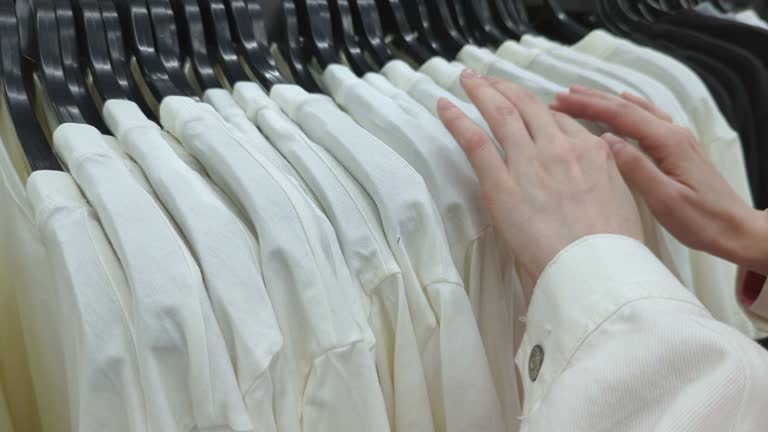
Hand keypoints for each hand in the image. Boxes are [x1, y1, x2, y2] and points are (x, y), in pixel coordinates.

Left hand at [437, 71, 643, 284]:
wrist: (597, 269)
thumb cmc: (612, 250)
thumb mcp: (621, 203)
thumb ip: (602, 182)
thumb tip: (588, 184)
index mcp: (593, 152)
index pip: (561, 120)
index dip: (540, 110)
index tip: (527, 107)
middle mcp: (560, 148)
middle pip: (529, 106)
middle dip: (507, 88)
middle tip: (490, 79)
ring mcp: (529, 163)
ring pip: (501, 113)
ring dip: (482, 91)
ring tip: (468, 80)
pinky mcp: (502, 184)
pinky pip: (475, 142)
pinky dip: (457, 119)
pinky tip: (445, 106)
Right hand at [551, 86, 767, 274]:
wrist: (735, 229)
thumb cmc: (701, 221)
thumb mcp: (665, 199)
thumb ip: (636, 167)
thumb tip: (607, 140)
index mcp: (668, 143)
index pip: (620, 116)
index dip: (588, 107)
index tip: (560, 102)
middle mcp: (674, 133)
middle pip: (627, 107)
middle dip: (591, 99)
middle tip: (561, 96)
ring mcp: (678, 138)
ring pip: (637, 109)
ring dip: (607, 101)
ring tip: (582, 96)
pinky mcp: (679, 147)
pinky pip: (649, 116)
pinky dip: (629, 106)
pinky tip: (624, 102)